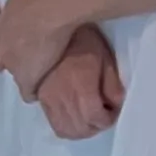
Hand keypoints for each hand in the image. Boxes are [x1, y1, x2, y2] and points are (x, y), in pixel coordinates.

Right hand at [0, 0, 83, 92]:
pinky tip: (43, 12)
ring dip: (18, 28)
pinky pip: (22, 5)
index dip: (8, 67)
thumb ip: (27, 87)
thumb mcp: (33, 75)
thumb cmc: (42, 45)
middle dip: (8, 46)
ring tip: (37, 30)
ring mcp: (6, 11)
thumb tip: (28, 96)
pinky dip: (29, 10)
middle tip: (27, 49)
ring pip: (9, 24)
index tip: (20, 69)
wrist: (53, 6)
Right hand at [32, 24, 124, 140]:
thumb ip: (112, 84)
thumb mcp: (105, 59)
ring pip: (63, 129)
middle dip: (95, 127)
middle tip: (102, 115)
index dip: (108, 119)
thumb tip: (115, 104)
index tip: (113, 110)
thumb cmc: (83, 40)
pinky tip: (72, 112)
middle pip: (79, 129)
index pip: (96, 118)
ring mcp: (47, 98)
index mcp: (81, 87)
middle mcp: (62, 98)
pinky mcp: (39, 95)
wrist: (49, 26)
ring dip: (79, 129)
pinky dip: (64, 124)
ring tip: (87, 117)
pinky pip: (51, 120)